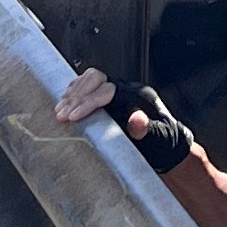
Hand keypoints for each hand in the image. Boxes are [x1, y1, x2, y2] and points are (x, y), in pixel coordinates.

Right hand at [54, 69, 195, 175]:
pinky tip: (64, 104)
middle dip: (76, 97)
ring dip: (72, 95)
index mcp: (137, 96)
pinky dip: (73, 94)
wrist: (166, 146)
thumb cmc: (162, 142)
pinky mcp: (108, 100)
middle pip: (95, 80)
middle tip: (62, 115)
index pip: (107, 90)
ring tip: (60, 111)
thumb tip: (137, 120)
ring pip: (89, 81)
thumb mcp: (158, 138)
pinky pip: (87, 88)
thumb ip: (147, 129)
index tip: (73, 116)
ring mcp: (116, 93)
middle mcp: (125, 90)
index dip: (88, 101)